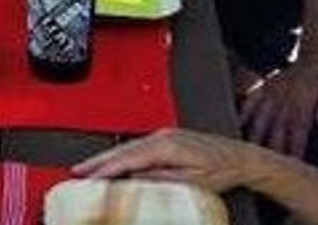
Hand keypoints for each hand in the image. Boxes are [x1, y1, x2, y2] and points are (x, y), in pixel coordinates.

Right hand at [75, 128, 268, 192]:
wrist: (241, 158)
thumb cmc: (222, 170)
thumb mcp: (190, 183)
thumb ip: (160, 181)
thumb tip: (135, 183)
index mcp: (166, 146)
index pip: (127, 159)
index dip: (105, 170)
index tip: (88, 180)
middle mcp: (163, 136)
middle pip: (123, 150)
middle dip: (98, 161)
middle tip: (77, 173)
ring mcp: (164, 135)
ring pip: (128, 147)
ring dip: (107, 159)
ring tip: (89, 170)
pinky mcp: (167, 138)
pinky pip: (137, 147)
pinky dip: (122, 156)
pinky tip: (115, 165)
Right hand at [241, 54, 317, 157]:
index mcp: (304, 96)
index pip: (297, 127)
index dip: (294, 147)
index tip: (291, 165)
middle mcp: (285, 93)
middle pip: (276, 125)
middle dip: (272, 148)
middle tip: (269, 169)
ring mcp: (273, 88)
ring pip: (260, 115)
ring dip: (256, 135)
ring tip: (252, 154)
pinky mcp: (266, 85)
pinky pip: (251, 99)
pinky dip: (244, 112)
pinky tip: (239, 124)